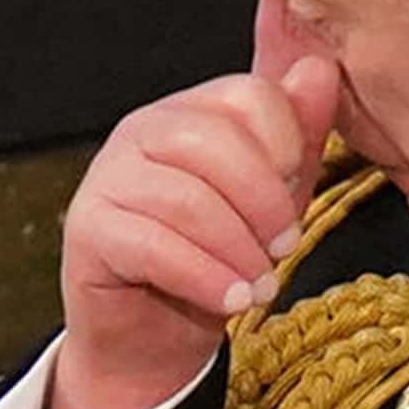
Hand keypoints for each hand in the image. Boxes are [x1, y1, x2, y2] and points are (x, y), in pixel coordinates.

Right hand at [52, 55, 340, 408]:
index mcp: (188, 112)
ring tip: (259, 287)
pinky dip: (204, 277)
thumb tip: (318, 69)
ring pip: (186, 198)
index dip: (286, 148)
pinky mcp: (89, 231)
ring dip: (237, 250)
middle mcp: (141, 132)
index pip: (247, 94)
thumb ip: (296, 137)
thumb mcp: (270, 200)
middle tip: (283, 249)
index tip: (297, 198)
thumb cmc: (213, 263)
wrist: (153, 338)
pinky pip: (152, 245)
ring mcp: (108, 178)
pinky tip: (231, 301)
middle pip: (214, 139)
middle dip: (263, 201)